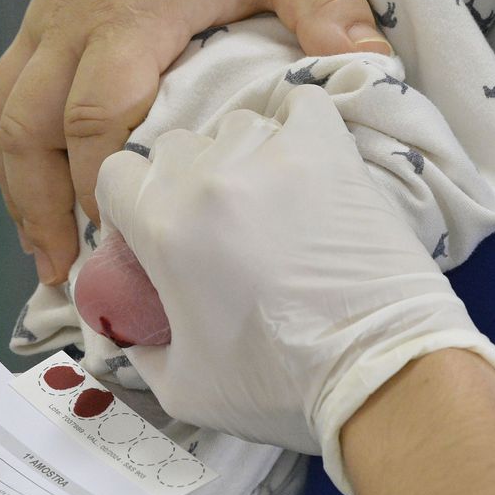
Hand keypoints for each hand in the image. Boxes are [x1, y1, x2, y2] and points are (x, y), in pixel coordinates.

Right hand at [0, 0, 389, 283]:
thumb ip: (322, 4)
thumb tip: (366, 67)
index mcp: (130, 19)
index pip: (96, 115)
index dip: (97, 182)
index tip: (116, 235)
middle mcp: (71, 26)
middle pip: (28, 128)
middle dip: (38, 205)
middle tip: (62, 267)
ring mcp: (45, 23)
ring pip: (3, 113)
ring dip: (14, 185)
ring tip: (37, 246)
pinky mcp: (36, 20)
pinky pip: (3, 93)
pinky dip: (9, 149)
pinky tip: (26, 188)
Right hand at [91, 86, 494, 494]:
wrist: (379, 373)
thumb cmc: (275, 386)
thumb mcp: (181, 388)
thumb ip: (141, 351)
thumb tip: (132, 332)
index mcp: (163, 226)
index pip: (115, 174)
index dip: (124, 204)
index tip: (146, 234)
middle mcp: (209, 178)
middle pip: (172, 148)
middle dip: (177, 183)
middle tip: (207, 227)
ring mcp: (273, 156)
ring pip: (232, 128)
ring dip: (235, 158)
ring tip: (261, 202)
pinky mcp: (331, 151)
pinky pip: (301, 106)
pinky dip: (295, 126)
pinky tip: (299, 161)